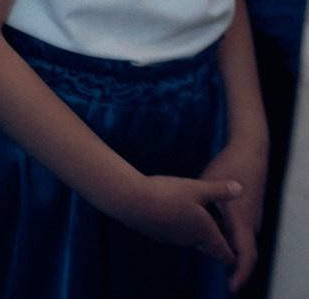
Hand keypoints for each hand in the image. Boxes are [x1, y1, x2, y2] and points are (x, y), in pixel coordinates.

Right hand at [104, 173, 242, 265]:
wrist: (132, 200)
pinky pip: (175, 231)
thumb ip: (220, 190)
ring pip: (191, 238)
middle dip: (218, 240)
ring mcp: (171, 237)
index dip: (234, 254)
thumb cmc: (168, 194)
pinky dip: (180, 225)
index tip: (239, 254)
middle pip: (209, 246)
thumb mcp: (197, 188)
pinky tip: (175, 210)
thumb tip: (240, 188)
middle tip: (224, 232)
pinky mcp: (157, 232)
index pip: (225, 252)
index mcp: (205, 232)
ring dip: (198, 230)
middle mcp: (190, 239)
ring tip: (201, 217)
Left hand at [201, 141, 267, 287]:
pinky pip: (234, 229)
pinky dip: (220, 231)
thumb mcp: (211, 183)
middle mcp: (250, 223)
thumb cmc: (231, 166)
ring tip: (190, 234)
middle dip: (221, 257)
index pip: (244, 255)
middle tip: (192, 248)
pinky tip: (201, 222)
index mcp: (242, 221)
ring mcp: (250, 217)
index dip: (238, 273)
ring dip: (219, 242)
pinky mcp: (246, 211)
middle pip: (237, 250)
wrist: (250, 152)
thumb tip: (187, 213)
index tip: (231, 287)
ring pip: (234, 238)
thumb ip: (204, 201)